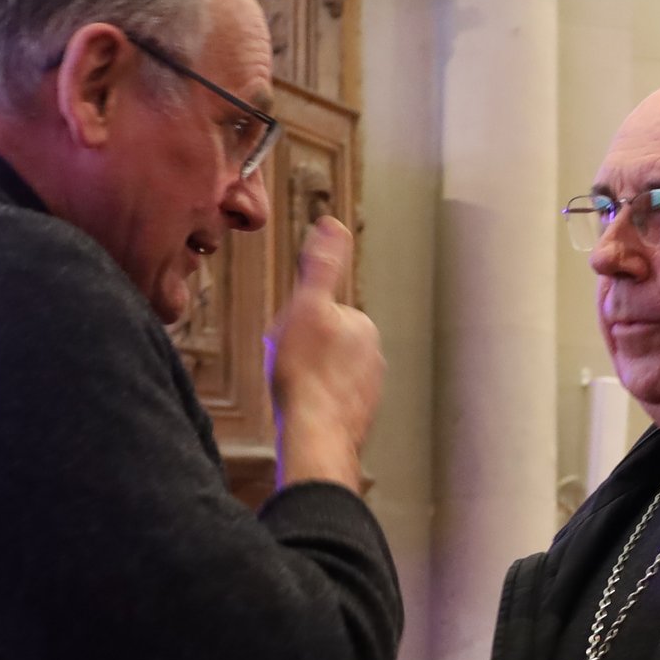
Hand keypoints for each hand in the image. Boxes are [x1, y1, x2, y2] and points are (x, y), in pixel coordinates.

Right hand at [265, 217, 383, 491]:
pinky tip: (303, 409)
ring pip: (326, 372)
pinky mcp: (358, 416)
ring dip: (308, 377)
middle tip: (286, 365)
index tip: (288, 337)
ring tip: (292, 389)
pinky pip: (329, 400)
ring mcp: (367, 388)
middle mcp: (373, 356)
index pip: (321, 311)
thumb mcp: (306, 306)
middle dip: (303, 350)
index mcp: (362, 326)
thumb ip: (321, 265)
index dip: (296, 321)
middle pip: (324, 342)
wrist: (316, 435)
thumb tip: (332, 224)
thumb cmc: (306, 374)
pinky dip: (315, 402)